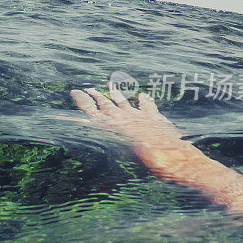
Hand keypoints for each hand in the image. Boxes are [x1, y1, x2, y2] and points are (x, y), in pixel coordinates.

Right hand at [62, 83, 182, 149]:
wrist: (167, 154)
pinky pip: (146, 105)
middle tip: (88, 89)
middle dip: (95, 96)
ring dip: (115, 93)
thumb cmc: (140, 157)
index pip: (91, 111)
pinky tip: (142, 95)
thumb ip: (109, 136)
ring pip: (122, 101)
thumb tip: (97, 126)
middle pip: (105, 103)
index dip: (82, 101)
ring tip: (110, 85)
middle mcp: (121, 117)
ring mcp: (136, 114)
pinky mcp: (152, 115)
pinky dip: (143, 100)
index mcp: (109, 125)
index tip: (75, 92)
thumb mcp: (119, 148)